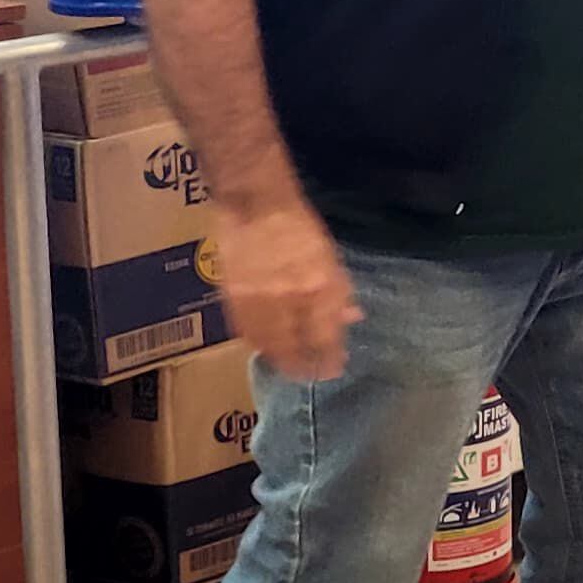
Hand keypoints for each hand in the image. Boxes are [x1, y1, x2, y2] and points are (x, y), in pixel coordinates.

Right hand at [216, 194, 360, 379]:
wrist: (257, 207)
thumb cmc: (302, 229)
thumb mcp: (332, 259)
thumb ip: (341, 292)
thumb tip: (351, 319)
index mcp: (318, 289)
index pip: (325, 338)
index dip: (330, 359)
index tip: (335, 369)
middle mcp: (288, 300)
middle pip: (294, 348)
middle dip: (303, 367)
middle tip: (310, 375)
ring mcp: (256, 300)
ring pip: (267, 345)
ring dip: (279, 360)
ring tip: (289, 367)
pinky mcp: (232, 297)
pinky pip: (245, 331)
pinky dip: (257, 344)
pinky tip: (265, 347)